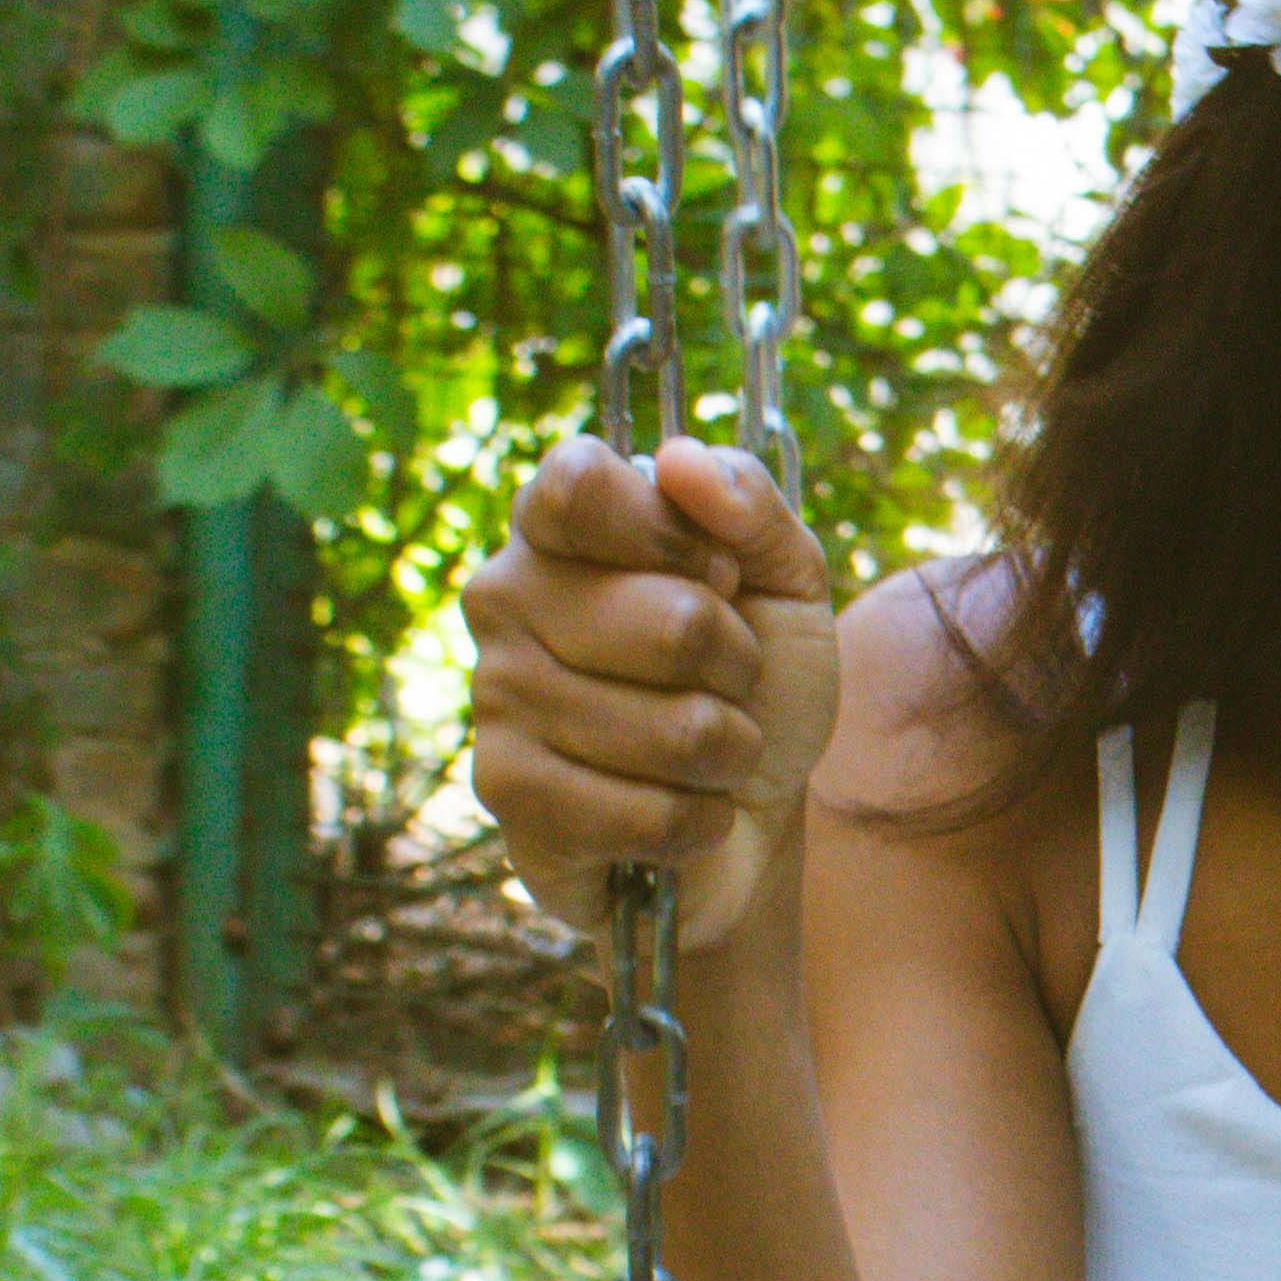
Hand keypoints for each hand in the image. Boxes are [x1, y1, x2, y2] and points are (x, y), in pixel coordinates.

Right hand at [466, 434, 838, 956]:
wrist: (746, 813)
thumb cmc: (757, 681)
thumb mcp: (785, 578)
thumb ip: (750, 502)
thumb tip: (681, 459)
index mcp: (558, 525)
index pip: (581, 483)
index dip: (676, 535)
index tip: (717, 573)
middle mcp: (505, 596)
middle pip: (674, 623)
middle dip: (739, 666)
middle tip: (723, 679)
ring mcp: (495, 694)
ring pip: (676, 730)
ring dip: (726, 750)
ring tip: (702, 750)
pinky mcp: (507, 792)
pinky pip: (649, 811)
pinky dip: (697, 820)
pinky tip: (677, 811)